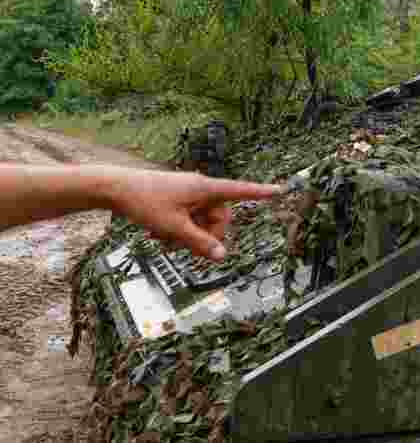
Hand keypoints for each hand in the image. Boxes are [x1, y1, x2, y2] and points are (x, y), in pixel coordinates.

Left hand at [103, 168, 281, 260]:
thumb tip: (223, 256)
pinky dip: (178, 229)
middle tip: (183, 249)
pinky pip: (188, 218)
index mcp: (205, 188)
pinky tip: (158, 234)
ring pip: (201, 221)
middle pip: (218, 217)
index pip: (240, 191)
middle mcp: (200, 188)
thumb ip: (199, 243)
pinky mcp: (177, 199)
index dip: (261, 192)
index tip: (280, 190)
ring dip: (187, 236)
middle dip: (205, 235)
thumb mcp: (174, 228)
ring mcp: (188, 194)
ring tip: (164, 241)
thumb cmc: (144, 202)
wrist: (114, 188)